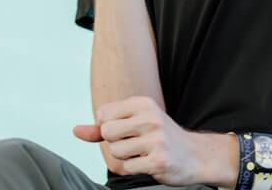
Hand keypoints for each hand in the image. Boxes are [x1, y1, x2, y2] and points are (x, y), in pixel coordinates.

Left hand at [72, 96, 233, 185]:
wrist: (195, 155)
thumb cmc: (161, 137)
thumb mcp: (135, 123)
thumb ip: (103, 127)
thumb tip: (76, 130)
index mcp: (143, 103)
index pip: (104, 114)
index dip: (108, 126)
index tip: (127, 130)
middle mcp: (150, 118)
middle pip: (107, 132)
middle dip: (115, 143)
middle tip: (134, 143)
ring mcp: (156, 139)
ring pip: (116, 152)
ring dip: (125, 157)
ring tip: (143, 152)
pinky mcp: (158, 160)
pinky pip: (128, 168)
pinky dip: (134, 168)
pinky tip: (149, 162)